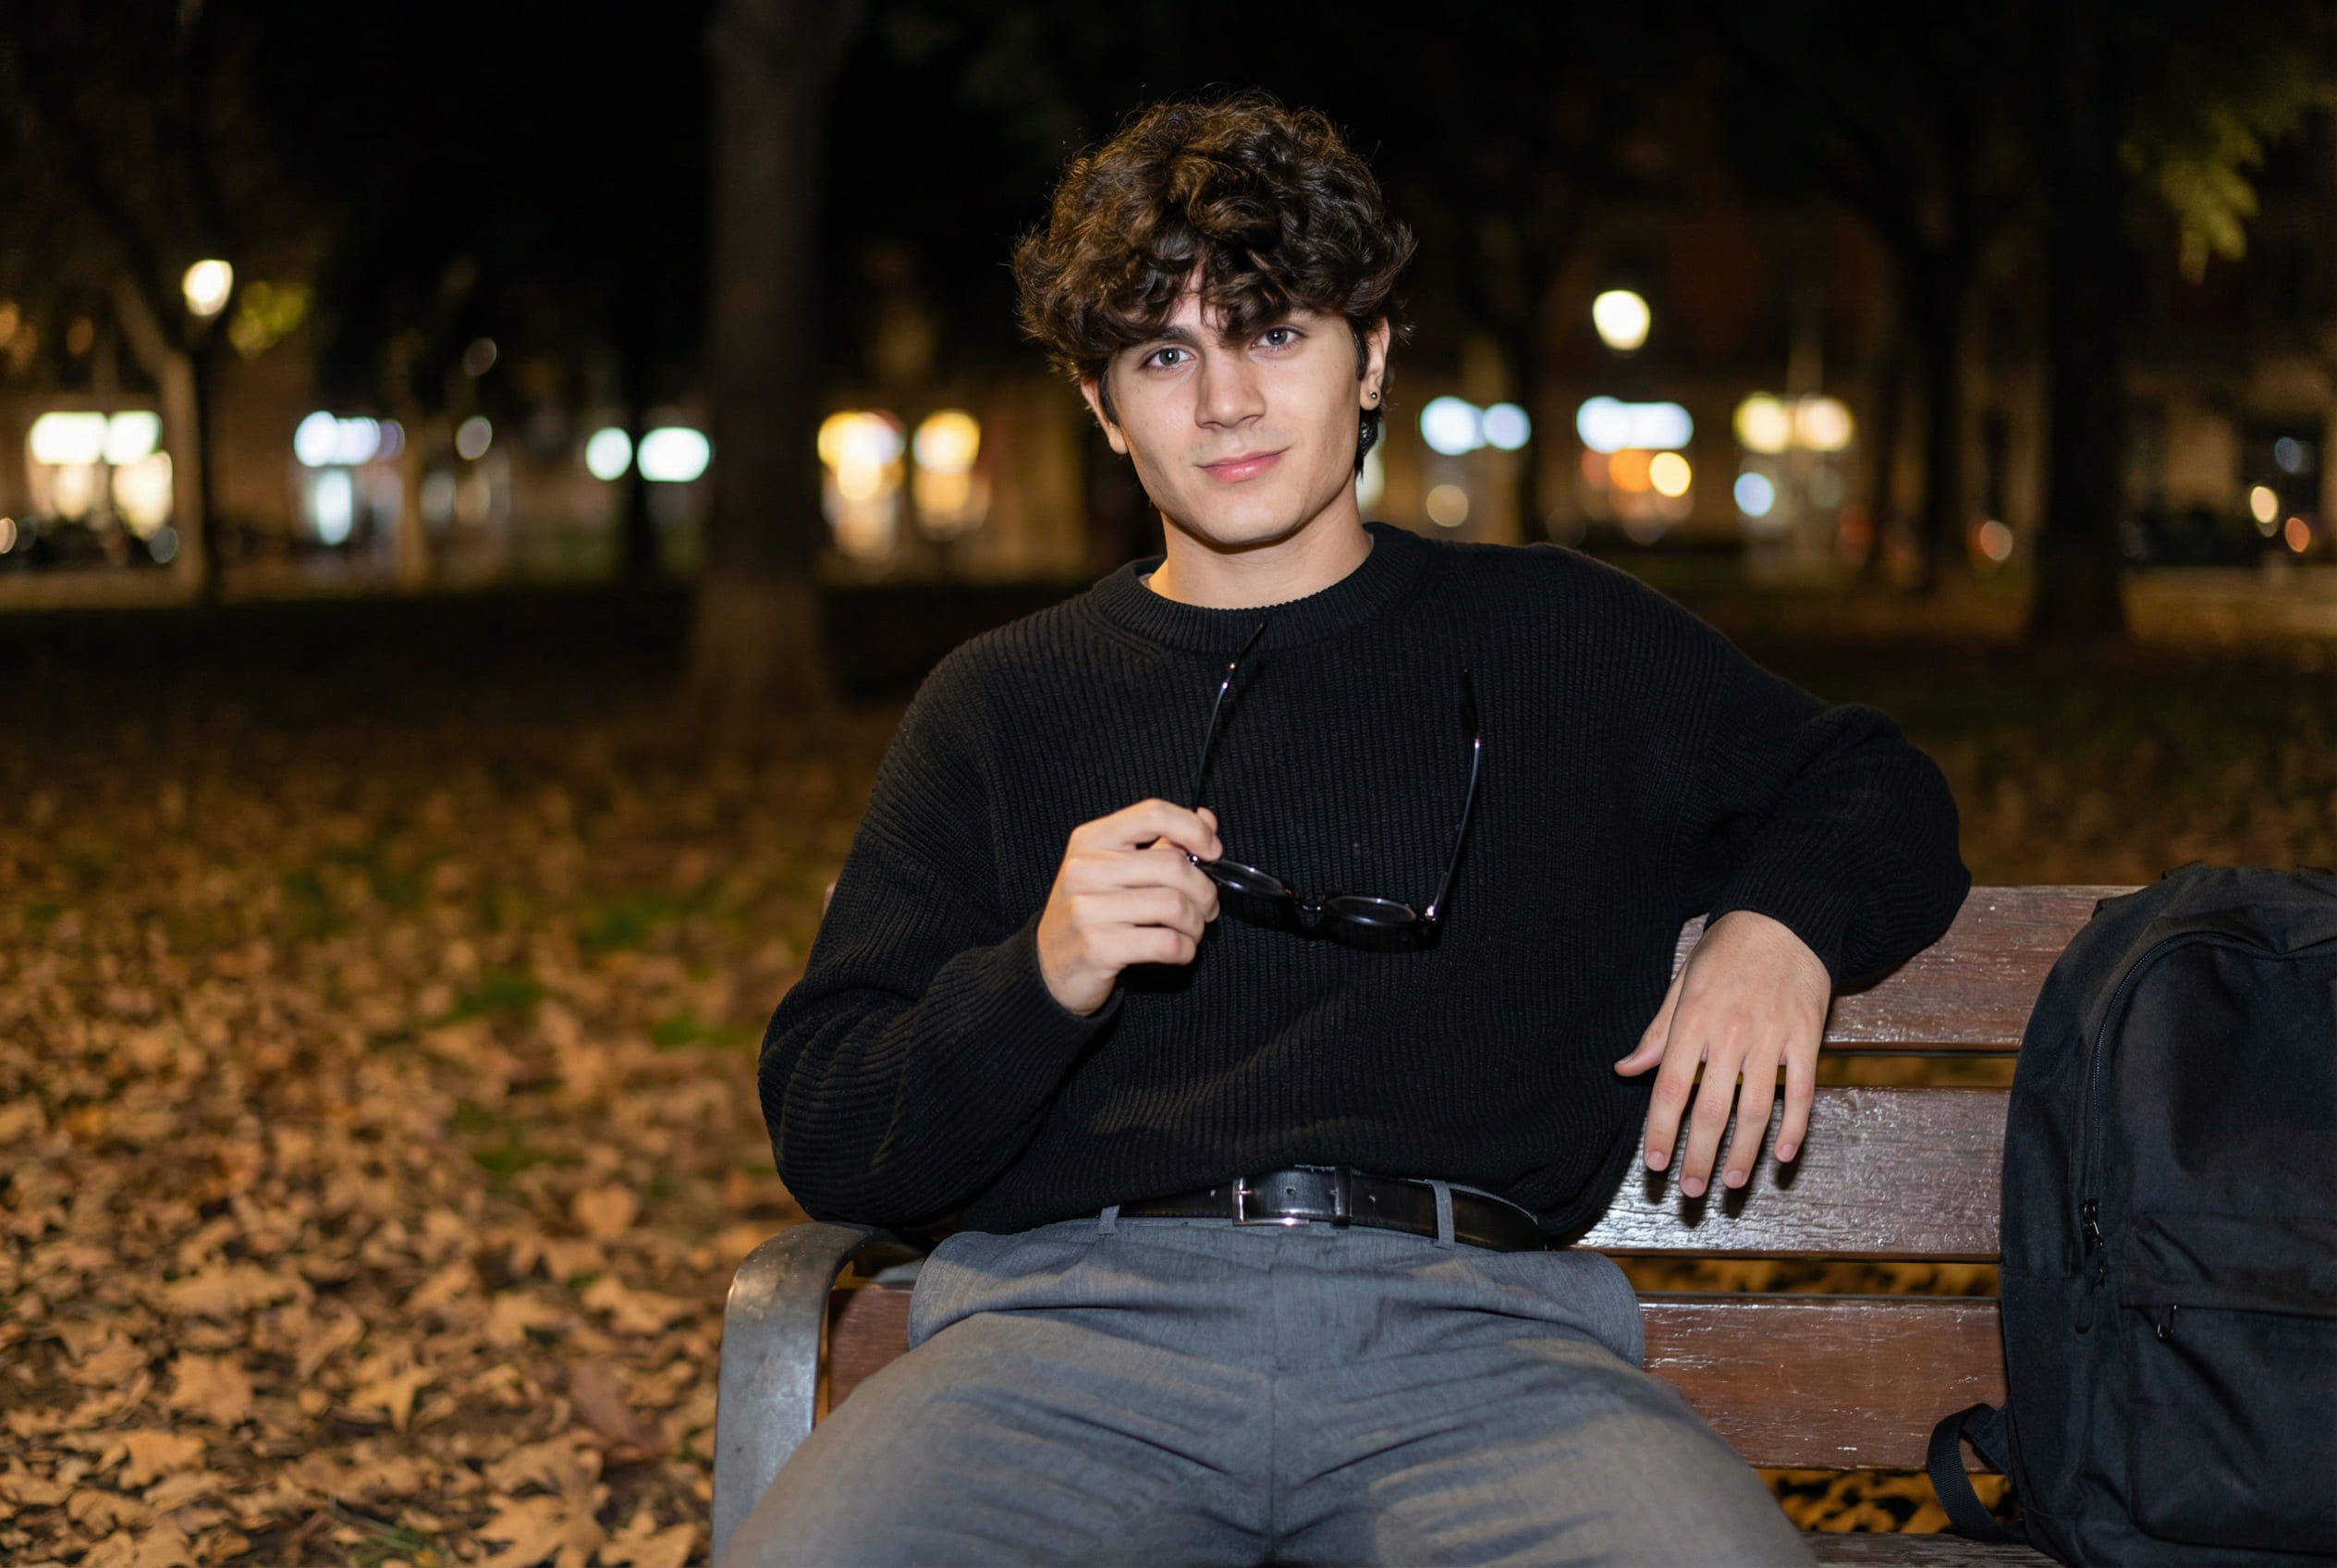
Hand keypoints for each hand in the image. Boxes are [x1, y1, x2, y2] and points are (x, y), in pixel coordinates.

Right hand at [1036, 800, 1222, 1015]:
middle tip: (1207, 908)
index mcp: (1091, 839)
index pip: (1153, 813)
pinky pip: (1166, 943)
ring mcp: (1088, 908)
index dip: (1194, 829)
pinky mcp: (1098, 947)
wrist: (1050, 967)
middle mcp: (1085, 869)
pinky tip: (1180, 951)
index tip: (1212, 852)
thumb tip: (1207, 819)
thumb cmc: (1090, 912)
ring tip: (1192, 931)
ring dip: (1196, 924)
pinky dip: (1185, 949)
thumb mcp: (1115, 868)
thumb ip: (1162, 841)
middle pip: (1174, 865)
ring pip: (1175, 905)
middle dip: (1205, 891)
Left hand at [1612, 910, 1830, 1197]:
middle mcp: (1729, 1034)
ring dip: (1745, 1153)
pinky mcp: (1807, 1037)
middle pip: (1711, 1109)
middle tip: (1690, 1191)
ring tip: (1730, 1182)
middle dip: (1698, 1156)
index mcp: (1693, 1021)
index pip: (1671, 1088)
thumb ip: (1657, 1032)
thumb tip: (1626, 1070)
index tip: (1655, 1165)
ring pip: (1757, 1109)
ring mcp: (1771, 1037)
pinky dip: (1795, 1127)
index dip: (1661, 1131)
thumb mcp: (1682, 983)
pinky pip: (1801, 1091)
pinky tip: (1783, 1154)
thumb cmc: (1726, 950)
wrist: (1785, 917)